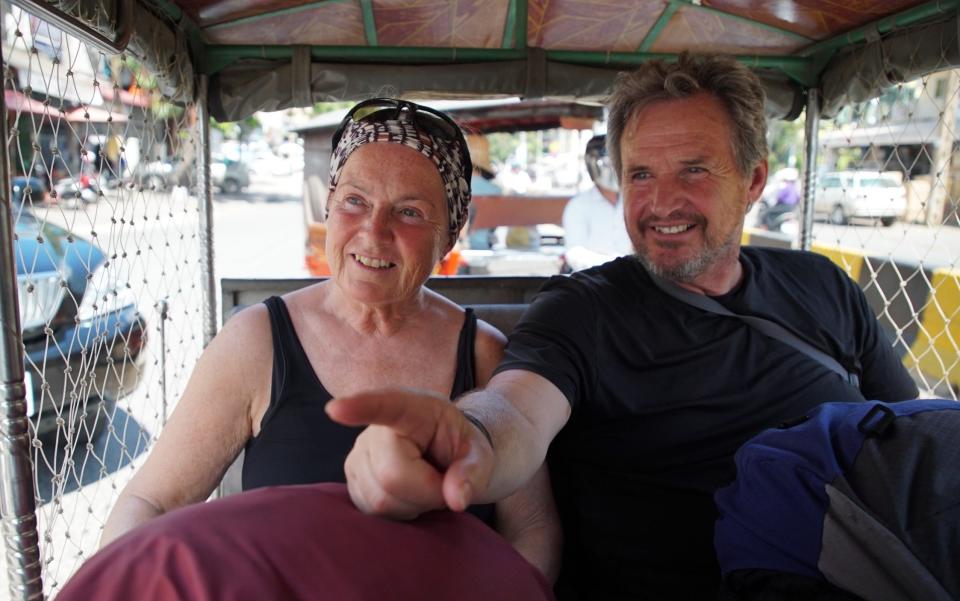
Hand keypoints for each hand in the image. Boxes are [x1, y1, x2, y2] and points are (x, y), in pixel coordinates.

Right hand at [326, 388, 493, 518]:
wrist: (443, 454)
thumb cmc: (460, 448)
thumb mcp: (479, 453)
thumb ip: (473, 471)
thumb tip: (455, 498)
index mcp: (412, 408)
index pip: (385, 405)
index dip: (359, 407)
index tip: (335, 409)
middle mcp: (375, 429)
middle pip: (392, 476)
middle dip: (426, 491)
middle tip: (442, 481)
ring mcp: (357, 456)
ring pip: (380, 500)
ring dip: (413, 504)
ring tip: (424, 483)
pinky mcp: (352, 481)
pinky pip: (373, 511)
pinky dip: (399, 512)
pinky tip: (409, 494)